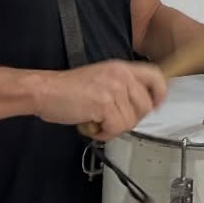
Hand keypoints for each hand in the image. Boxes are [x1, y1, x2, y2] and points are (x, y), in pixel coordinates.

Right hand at [35, 60, 167, 141]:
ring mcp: (114, 89)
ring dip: (114, 128)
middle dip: (130, 119)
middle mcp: (122, 76)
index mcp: (122, 68)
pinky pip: (117, 128)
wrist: (44, 91)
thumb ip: (122, 88)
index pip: (156, 77)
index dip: (159, 94)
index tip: (155, 106)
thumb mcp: (102, 79)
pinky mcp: (105, 104)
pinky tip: (92, 127)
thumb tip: (140, 105)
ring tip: (98, 123)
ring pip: (131, 121)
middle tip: (111, 120)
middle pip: (145, 106)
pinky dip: (105, 134)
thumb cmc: (68, 89)